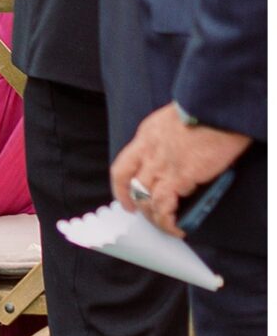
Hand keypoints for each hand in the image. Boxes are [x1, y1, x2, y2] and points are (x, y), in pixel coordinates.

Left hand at [111, 105, 248, 234]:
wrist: (215, 108)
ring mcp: (161, 164)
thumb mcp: (173, 121)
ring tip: (166, 226)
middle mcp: (148, 151)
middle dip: (139, 206)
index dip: (120, 189)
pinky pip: (165, 206)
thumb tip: (178, 159)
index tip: (126, 202)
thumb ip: (167, 141)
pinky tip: (177, 228)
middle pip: (133, 186)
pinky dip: (168, 221)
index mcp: (146, 136)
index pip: (122, 167)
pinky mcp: (179, 176)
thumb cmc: (203, 111)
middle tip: (150, 218)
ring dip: (155, 217)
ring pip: (146, 199)